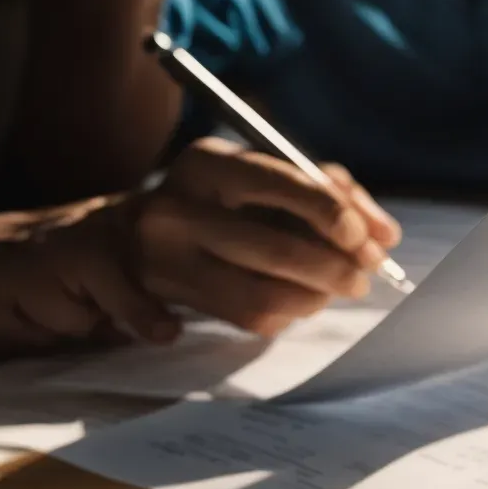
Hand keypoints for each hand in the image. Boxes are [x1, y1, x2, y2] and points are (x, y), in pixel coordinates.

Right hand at [131, 137, 402, 335]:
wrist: (103, 247)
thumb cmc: (203, 213)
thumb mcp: (251, 186)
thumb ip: (322, 196)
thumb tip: (385, 235)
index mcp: (206, 164)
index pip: (281, 180)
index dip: (331, 213)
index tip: (364, 240)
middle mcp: (175, 205)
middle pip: (275, 248)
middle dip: (333, 271)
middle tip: (360, 281)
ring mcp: (152, 254)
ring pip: (256, 297)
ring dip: (307, 303)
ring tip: (320, 296)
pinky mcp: (132, 296)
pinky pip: (222, 324)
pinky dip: (268, 322)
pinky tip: (272, 312)